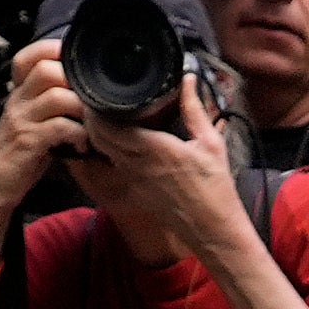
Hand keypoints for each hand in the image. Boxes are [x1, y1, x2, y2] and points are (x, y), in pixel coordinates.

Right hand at [0, 46, 87, 268]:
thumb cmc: (18, 156)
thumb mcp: (30, 123)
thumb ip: (47, 104)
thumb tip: (82, 91)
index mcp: (17, 94)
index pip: (28, 56)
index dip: (53, 50)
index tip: (76, 63)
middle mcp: (16, 101)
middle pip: (47, 69)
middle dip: (75, 82)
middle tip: (89, 102)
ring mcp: (20, 121)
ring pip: (58, 96)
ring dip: (82, 110)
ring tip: (90, 126)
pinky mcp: (27, 142)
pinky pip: (60, 127)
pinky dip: (79, 135)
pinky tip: (82, 146)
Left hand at [60, 93, 236, 257]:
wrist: (212, 228)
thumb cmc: (215, 188)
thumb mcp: (211, 143)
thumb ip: (195, 110)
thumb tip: (187, 80)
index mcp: (156, 149)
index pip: (110, 127)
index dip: (97, 111)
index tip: (98, 95)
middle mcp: (138, 165)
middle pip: (98, 138)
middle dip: (92, 119)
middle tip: (96, 102)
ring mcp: (134, 181)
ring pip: (103, 153)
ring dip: (98, 135)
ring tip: (104, 117)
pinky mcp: (135, 192)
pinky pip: (113, 166)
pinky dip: (109, 152)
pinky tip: (118, 141)